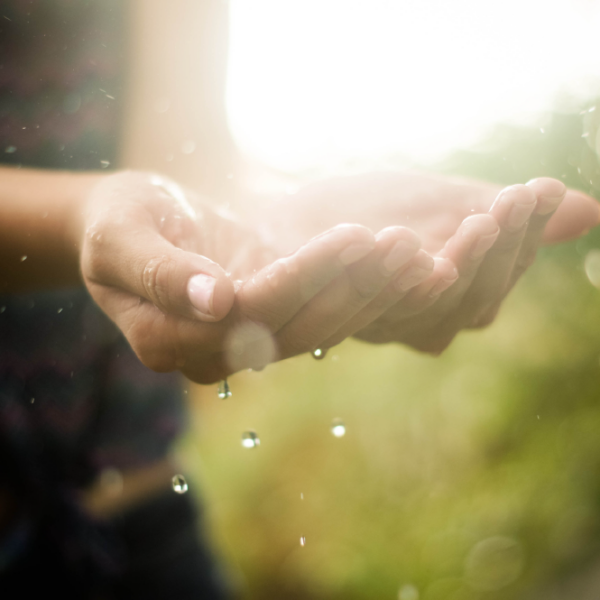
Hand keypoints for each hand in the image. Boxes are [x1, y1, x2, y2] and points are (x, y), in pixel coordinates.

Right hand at [79, 172, 436, 381]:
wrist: (130, 225)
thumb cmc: (113, 223)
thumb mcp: (118, 238)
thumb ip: (158, 272)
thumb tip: (215, 301)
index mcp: (169, 341)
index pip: (251, 313)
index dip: (306, 277)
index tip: (355, 235)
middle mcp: (213, 354)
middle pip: (298, 327)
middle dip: (354, 285)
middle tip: (406, 244)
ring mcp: (245, 342)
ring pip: (320, 326)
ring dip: (370, 290)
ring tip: (415, 250)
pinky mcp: (270, 319)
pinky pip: (323, 312)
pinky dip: (364, 291)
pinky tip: (402, 264)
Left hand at [258, 172, 598, 352]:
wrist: (287, 218)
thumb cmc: (370, 210)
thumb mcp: (441, 204)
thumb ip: (500, 217)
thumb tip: (589, 210)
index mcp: (445, 303)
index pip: (495, 282)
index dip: (522, 241)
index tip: (541, 191)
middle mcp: (411, 324)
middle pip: (468, 301)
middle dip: (498, 250)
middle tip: (516, 199)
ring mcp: (367, 322)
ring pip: (422, 307)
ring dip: (455, 261)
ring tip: (477, 214)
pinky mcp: (315, 314)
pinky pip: (352, 303)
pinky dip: (380, 274)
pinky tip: (398, 239)